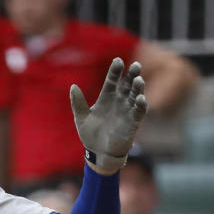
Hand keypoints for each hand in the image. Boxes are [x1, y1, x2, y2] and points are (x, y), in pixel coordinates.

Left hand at [70, 58, 147, 173]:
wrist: (98, 153)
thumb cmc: (90, 135)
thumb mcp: (81, 118)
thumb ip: (77, 103)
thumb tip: (73, 86)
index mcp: (107, 97)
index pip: (112, 80)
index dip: (115, 71)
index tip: (117, 60)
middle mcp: (119, 101)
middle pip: (127, 85)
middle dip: (132, 75)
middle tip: (136, 65)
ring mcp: (127, 111)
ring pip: (135, 95)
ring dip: (138, 88)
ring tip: (138, 80)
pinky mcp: (133, 123)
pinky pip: (138, 112)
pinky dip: (140, 105)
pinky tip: (140, 98)